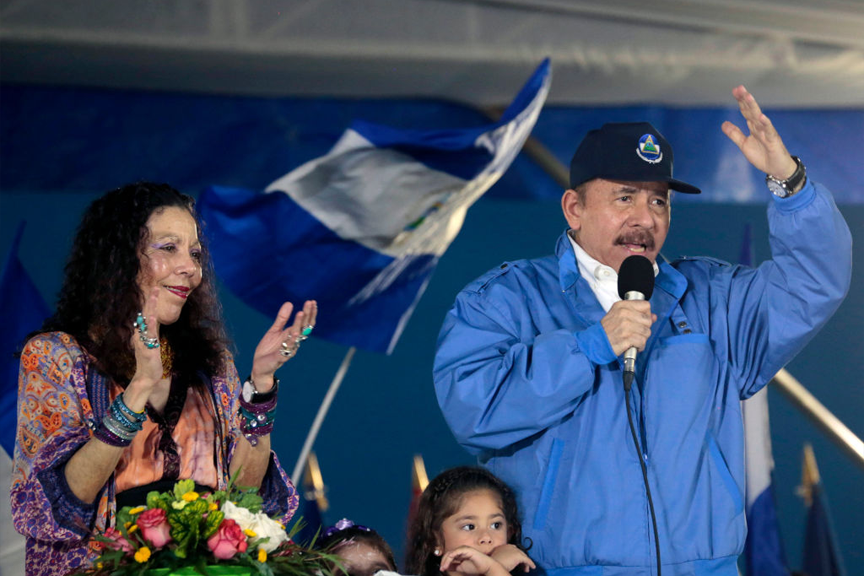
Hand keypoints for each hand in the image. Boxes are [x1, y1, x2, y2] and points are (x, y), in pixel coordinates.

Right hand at [125, 287, 162, 409]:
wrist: (146, 377)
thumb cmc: (149, 360)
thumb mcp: (151, 342)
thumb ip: (150, 332)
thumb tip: (152, 321)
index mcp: (142, 332)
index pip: (145, 313)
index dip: (149, 302)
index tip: (153, 289)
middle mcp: (140, 333)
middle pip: (144, 313)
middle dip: (150, 299)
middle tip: (155, 286)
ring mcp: (143, 339)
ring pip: (146, 319)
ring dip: (150, 306)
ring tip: (154, 294)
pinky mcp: (147, 347)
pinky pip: (148, 333)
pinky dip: (150, 323)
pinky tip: (152, 316)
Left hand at [250, 300, 317, 390]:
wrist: (260, 366)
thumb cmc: (269, 349)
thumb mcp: (274, 330)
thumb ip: (282, 318)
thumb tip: (289, 303)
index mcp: (292, 335)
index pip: (305, 323)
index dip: (309, 313)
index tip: (312, 302)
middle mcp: (293, 342)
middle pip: (304, 327)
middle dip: (307, 315)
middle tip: (310, 303)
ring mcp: (288, 349)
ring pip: (296, 336)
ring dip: (299, 325)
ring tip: (301, 313)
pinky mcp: (280, 357)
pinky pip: (287, 349)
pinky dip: (292, 341)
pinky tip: (295, 332)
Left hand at [440, 546, 502, 575]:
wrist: (486, 567)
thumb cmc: (476, 567)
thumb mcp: (462, 568)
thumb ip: (454, 566)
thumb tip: (446, 566)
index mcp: (460, 553)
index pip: (449, 556)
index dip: (444, 562)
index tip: (442, 569)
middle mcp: (461, 549)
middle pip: (448, 553)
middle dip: (443, 561)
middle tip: (442, 568)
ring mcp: (464, 548)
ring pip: (451, 553)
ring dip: (446, 560)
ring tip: (444, 567)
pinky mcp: (466, 549)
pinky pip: (456, 552)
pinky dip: (450, 557)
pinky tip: (448, 563)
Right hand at [490, 544, 535, 572]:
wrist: (494, 564)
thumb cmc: (493, 563)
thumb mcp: (497, 558)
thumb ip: (502, 557)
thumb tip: (506, 561)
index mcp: (503, 546)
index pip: (512, 549)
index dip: (515, 555)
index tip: (517, 561)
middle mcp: (509, 546)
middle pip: (518, 552)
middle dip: (521, 559)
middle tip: (523, 566)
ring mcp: (514, 550)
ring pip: (523, 556)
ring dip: (525, 563)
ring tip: (526, 569)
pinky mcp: (519, 556)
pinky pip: (527, 560)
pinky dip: (530, 563)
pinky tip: (532, 567)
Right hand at [601, 300, 655, 356]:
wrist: (595, 342)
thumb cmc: (607, 330)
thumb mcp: (619, 316)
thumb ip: (637, 314)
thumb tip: (653, 316)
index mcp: (622, 305)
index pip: (645, 305)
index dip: (645, 314)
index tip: (640, 320)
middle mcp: (624, 313)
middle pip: (648, 320)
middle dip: (644, 328)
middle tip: (635, 332)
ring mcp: (625, 325)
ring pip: (647, 332)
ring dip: (642, 339)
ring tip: (633, 340)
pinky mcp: (626, 338)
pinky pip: (642, 342)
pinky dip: (639, 346)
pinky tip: (633, 346)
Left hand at [721, 85, 797, 179]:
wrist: (777, 169)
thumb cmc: (763, 155)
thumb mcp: (744, 144)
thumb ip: (735, 134)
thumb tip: (724, 123)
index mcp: (754, 127)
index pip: (746, 112)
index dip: (741, 101)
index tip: (735, 90)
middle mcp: (761, 127)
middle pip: (752, 111)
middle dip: (745, 100)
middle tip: (740, 88)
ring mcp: (767, 133)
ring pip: (759, 118)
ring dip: (754, 107)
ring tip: (748, 97)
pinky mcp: (773, 141)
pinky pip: (769, 132)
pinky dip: (766, 124)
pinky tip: (762, 117)